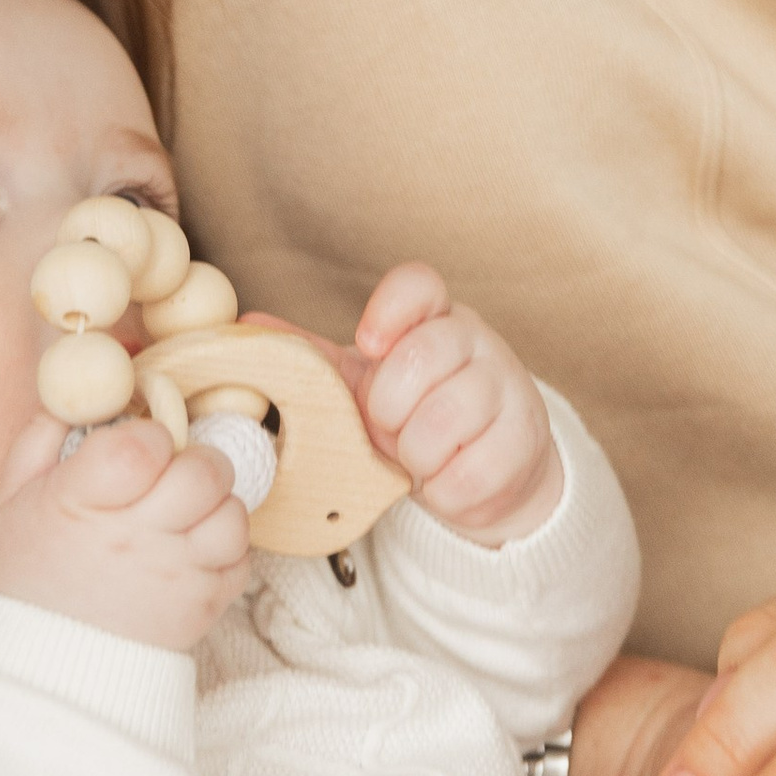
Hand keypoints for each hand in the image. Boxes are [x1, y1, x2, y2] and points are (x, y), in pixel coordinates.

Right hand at [0, 410, 249, 651]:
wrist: (49, 663)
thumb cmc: (29, 570)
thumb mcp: (10, 495)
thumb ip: (45, 430)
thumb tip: (88, 383)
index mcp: (84, 504)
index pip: (144, 446)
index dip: (150, 433)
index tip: (139, 445)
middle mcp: (137, 540)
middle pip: (203, 474)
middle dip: (194, 460)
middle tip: (174, 470)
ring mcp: (177, 576)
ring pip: (232, 514)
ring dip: (214, 504)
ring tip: (184, 512)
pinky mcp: (205, 606)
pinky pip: (242, 557)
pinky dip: (225, 546)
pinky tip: (191, 547)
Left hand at [341, 265, 560, 545]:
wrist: (490, 470)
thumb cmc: (419, 416)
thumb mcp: (368, 384)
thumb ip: (315, 360)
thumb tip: (250, 326)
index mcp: (434, 318)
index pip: (419, 285)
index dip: (389, 309)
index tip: (368, 344)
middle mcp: (477, 342)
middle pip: (421, 357)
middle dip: (389, 408)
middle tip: (391, 427)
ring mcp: (508, 389)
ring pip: (444, 421)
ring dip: (416, 454)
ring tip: (420, 456)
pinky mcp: (525, 442)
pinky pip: (468, 474)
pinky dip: (444, 490)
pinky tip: (447, 480)